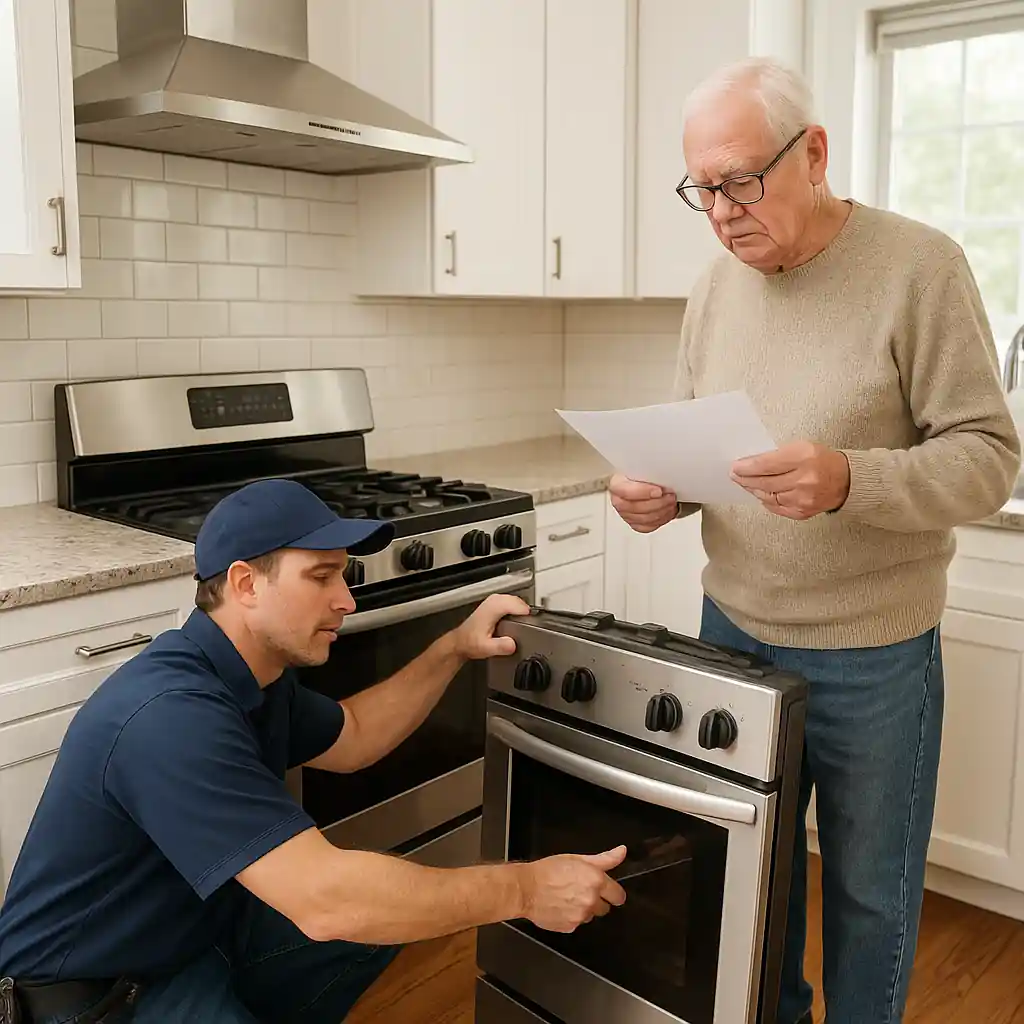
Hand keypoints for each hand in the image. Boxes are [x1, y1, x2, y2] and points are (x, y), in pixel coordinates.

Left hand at [450, 593, 530, 659]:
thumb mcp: (486, 648)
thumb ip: (500, 646)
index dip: (525, 612)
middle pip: (516, 600)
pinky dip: (514, 606)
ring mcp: (491, 601)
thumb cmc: (469, 643)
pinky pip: (508, 600)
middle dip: (524, 609)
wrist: (460, 642)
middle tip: (531, 620)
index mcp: (492, 609)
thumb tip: (513, 644)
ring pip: (512, 598)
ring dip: (520, 607)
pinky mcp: (491, 604)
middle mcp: (491, 602)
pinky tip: (517, 614)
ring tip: (526, 617)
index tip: (532, 620)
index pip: (515, 604)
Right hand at [517, 846, 627, 932]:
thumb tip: (622, 852)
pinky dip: (571, 917)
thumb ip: (604, 858)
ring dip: (583, 909)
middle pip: (605, 907)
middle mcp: (592, 900)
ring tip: (567, 897)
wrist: (526, 889)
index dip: (613, 893)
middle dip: (597, 900)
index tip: (607, 891)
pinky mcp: (571, 927)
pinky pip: (577, 923)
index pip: (619, 895)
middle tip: (580, 890)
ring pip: (590, 915)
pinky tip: (560, 906)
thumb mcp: (577, 859)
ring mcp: (582, 916)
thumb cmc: (548, 871)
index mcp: (596, 880)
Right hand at [608, 474, 678, 533]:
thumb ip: (649, 470)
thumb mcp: (645, 466)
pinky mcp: (635, 523)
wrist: (647, 482)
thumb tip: (662, 471)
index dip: (643, 492)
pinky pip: (647, 527)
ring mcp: (625, 513)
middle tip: (670, 496)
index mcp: (617, 482)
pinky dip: (660, 520)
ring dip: (662, 511)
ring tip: (671, 502)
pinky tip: (667, 511)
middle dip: (657, 503)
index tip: (659, 490)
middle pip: (634, 507)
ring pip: (643, 519)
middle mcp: (618, 499)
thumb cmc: (644, 473)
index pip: (624, 491)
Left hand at [730, 441, 849, 519]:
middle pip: (764, 483)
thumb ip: (777, 455)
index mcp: (803, 458)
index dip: (747, 467)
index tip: (735, 467)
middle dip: (745, 479)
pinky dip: (766, 500)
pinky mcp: (802, 512)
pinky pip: (776, 507)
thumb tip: (751, 463)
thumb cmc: (821, 460)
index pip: (766, 465)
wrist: (846, 480)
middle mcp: (803, 480)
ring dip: (754, 490)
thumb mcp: (801, 447)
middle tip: (735, 475)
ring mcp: (803, 499)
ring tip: (746, 483)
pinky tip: (761, 494)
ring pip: (768, 497)